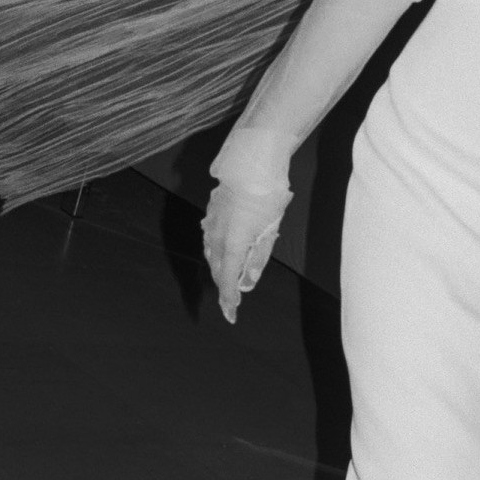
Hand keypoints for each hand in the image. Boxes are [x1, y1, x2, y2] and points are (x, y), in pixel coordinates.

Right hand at [201, 181, 291, 322]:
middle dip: (224, 288)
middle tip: (230, 304)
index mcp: (232, 244)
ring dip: (218, 270)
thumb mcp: (269, 231)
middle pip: (217, 270)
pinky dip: (214, 251)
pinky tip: (218, 252)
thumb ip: (258, 259)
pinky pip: (209, 238)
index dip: (229, 300)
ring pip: (211, 254)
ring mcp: (211, 223)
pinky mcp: (211, 212)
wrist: (252, 163)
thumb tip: (247, 283)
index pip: (228, 280)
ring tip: (225, 282)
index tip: (231, 315)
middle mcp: (217, 236)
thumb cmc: (266, 196)